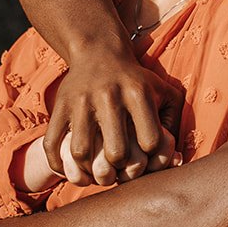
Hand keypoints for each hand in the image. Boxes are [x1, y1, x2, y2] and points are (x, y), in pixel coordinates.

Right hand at [45, 45, 183, 179]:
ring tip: (96, 174)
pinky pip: (52, 143)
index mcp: (138, 93)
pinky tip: (71, 170)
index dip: (151, 157)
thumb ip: (175, 123)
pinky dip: (59, 164)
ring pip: (81, 152)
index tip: (146, 156)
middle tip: (119, 171)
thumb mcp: (164, 91)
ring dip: (89, 171)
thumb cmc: (137, 81)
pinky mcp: (60, 106)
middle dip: (120, 169)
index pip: (150, 141)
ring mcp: (81, 101)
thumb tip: (175, 159)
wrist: (98, 52)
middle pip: (116, 152)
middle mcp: (109, 96)